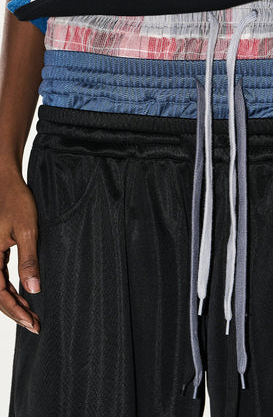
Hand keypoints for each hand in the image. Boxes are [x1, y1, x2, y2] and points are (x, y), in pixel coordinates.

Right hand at [0, 164, 39, 334]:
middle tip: (35, 324)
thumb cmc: (16, 200)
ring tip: (31, 314)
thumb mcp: (27, 230)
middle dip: (15, 311)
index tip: (32, 323)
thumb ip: (28, 260)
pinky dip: (10, 288)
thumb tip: (34, 289)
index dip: (15, 311)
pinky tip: (23, 295)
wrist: (5, 181)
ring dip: (13, 302)